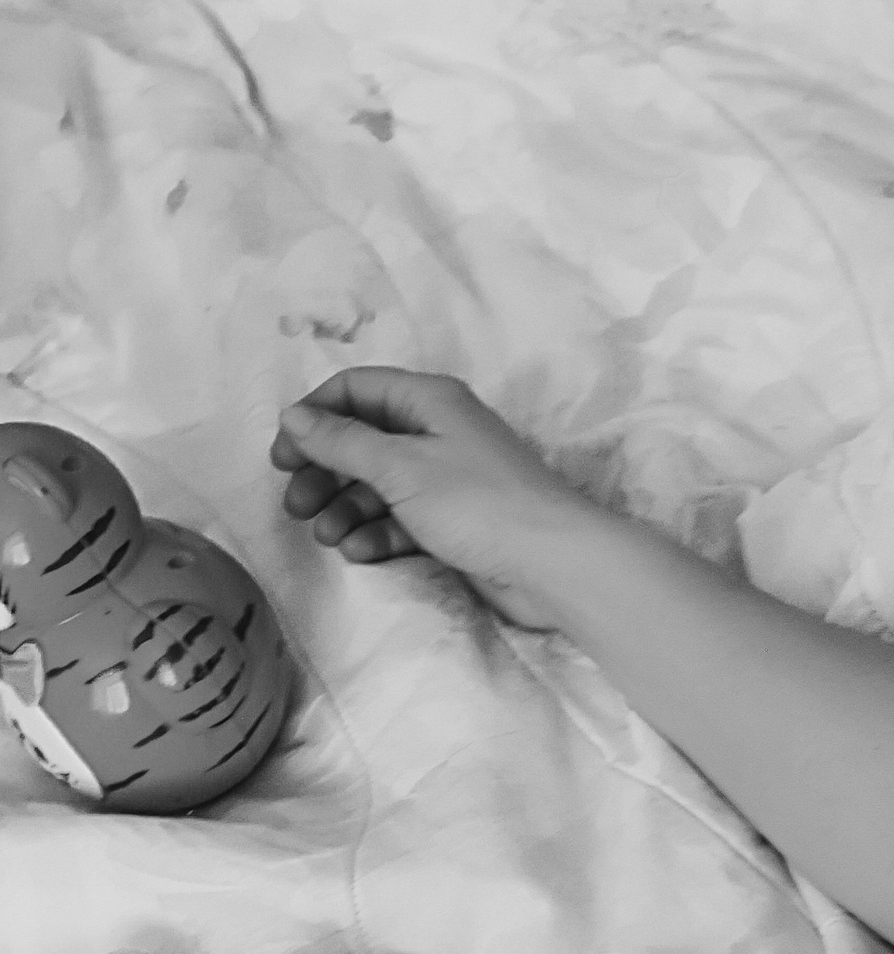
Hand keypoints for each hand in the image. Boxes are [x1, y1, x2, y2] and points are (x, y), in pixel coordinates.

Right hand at [271, 368, 595, 628]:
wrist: (551, 564)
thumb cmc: (477, 503)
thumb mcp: (400, 466)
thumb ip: (343, 442)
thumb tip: (295, 416)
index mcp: (428, 400)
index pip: (356, 390)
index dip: (314, 417)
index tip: (282, 455)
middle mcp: (438, 431)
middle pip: (364, 440)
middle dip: (325, 470)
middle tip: (295, 505)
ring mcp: (449, 479)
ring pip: (381, 484)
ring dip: (346, 507)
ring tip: (325, 536)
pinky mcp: (457, 523)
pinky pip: (404, 519)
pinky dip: (378, 532)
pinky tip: (360, 552)